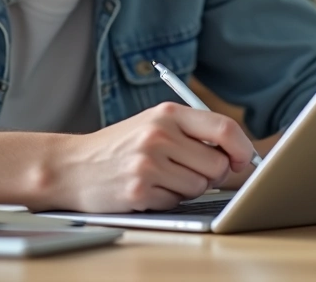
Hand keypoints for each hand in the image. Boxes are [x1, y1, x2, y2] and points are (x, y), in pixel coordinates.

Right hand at [50, 102, 256, 212]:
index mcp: (167, 113)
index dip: (242, 148)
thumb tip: (237, 155)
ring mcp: (148, 163)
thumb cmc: (120, 146)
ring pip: (200, 187)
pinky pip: (176, 202)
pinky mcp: (138, 191)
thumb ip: (192, 132)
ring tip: (161, 178)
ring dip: (187, 189)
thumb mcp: (154, 124)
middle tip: (188, 171)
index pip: (224, 128)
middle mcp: (159, 135)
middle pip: (217, 164)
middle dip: (211, 174)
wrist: (72, 165)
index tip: (243, 160)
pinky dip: (167, 200)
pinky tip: (146, 189)